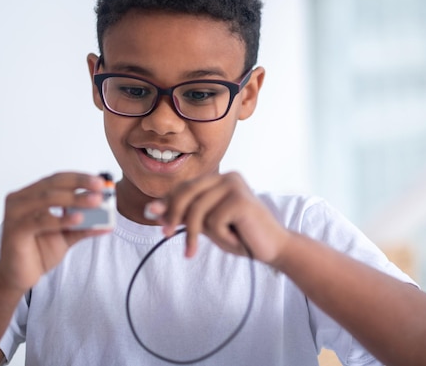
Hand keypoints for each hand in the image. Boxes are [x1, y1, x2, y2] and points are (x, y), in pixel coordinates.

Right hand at [0, 172, 110, 292]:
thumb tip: (108, 222)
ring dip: (75, 199)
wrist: (19, 277)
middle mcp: (21, 199)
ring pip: (48, 198)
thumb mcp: (67, 236)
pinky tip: (79, 218)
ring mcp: (15, 213)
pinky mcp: (14, 230)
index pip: (58, 179)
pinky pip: (41, 220)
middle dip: (80, 183)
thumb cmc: (39, 252)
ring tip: (96, 201)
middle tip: (101, 186)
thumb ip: (84, 226)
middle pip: (53, 184)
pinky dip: (61, 219)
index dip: (80, 178)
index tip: (101, 182)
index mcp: (32, 195)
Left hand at [144, 172, 289, 263]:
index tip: (158, 222)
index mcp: (218, 180)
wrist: (273, 248)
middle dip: (174, 216)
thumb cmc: (240, 236)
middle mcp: (227, 177)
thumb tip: (152, 208)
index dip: (168, 204)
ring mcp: (235, 186)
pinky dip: (221, 237)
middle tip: (166, 235)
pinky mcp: (241, 199)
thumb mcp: (208, 225)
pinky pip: (214, 221)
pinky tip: (235, 239)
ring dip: (197, 234)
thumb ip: (184, 215)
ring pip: (197, 209)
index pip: (184, 187)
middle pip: (186, 193)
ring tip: (200, 248)